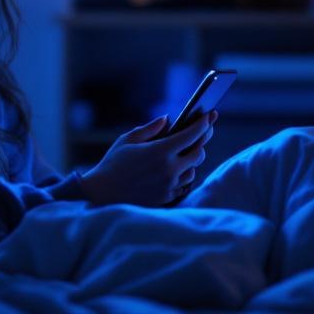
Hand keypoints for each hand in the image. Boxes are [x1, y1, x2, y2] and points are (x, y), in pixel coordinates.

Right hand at [78, 110, 216, 206]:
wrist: (102, 193)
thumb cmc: (112, 163)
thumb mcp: (127, 140)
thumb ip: (150, 128)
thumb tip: (168, 119)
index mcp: (160, 151)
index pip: (191, 135)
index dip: (203, 124)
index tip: (210, 115)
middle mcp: (169, 169)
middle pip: (198, 153)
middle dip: (201, 141)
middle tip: (202, 132)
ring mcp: (169, 185)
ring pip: (193, 170)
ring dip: (191, 160)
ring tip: (184, 152)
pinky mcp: (167, 197)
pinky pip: (184, 185)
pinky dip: (183, 175)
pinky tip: (176, 169)